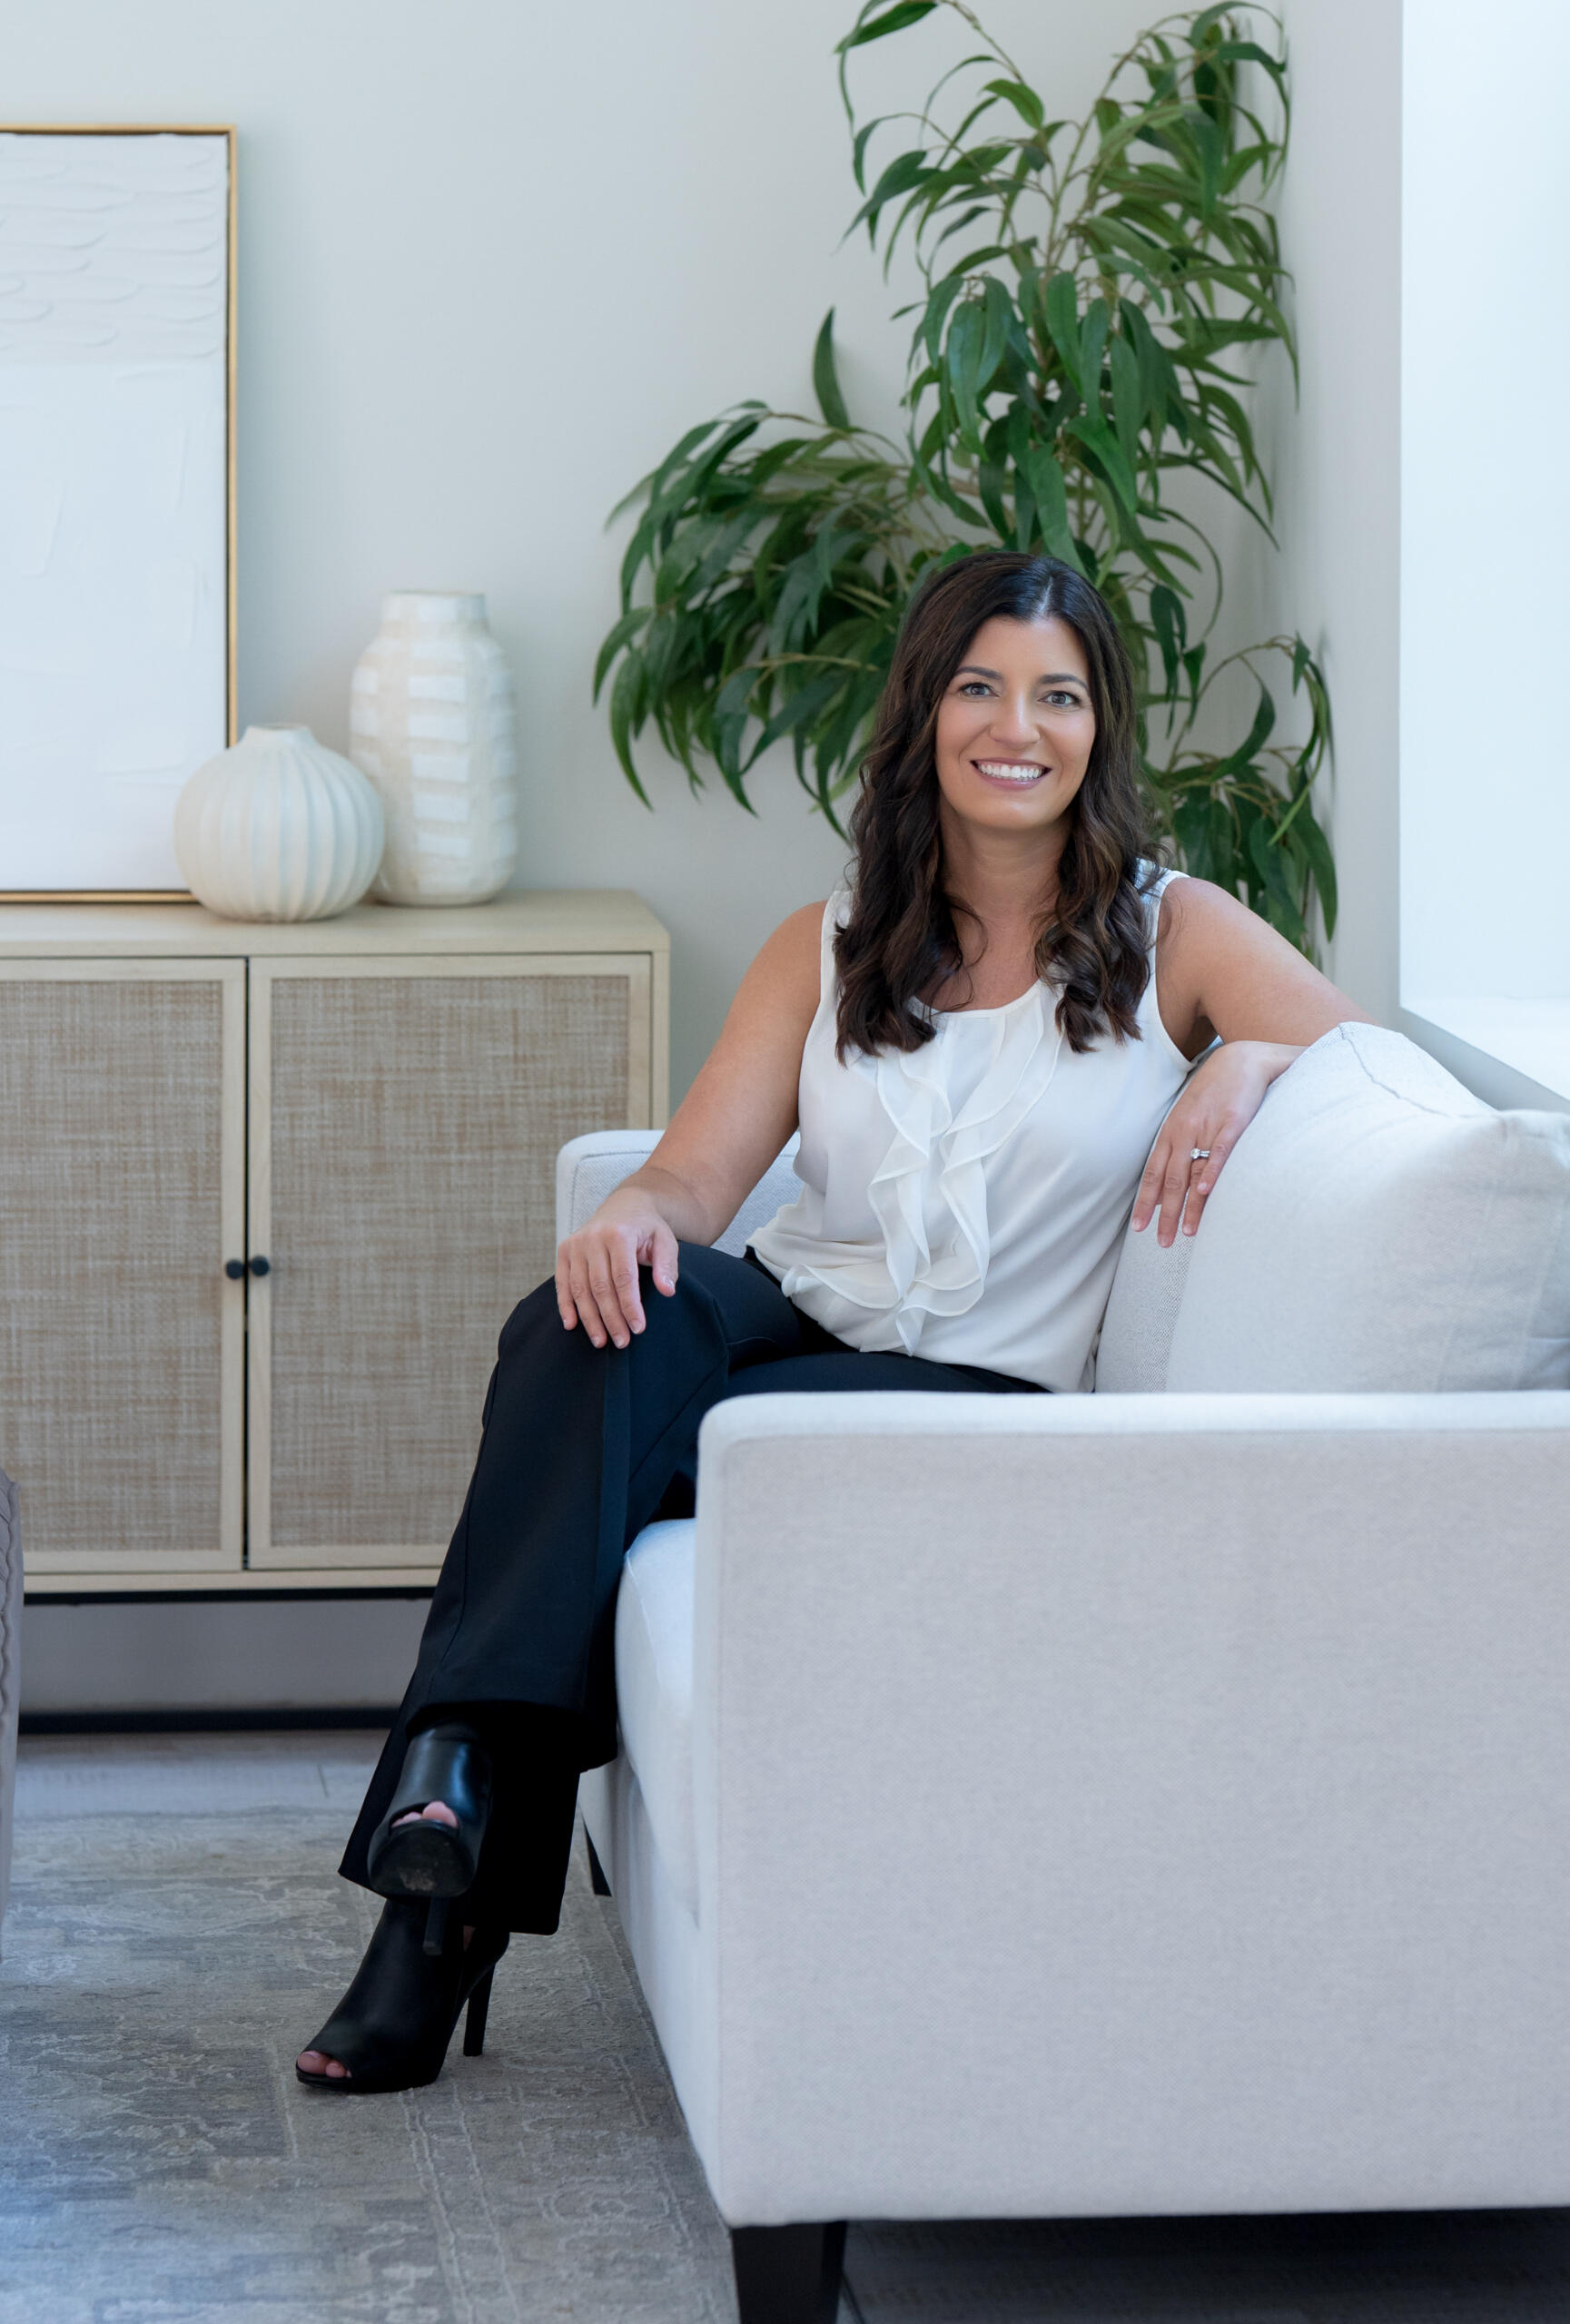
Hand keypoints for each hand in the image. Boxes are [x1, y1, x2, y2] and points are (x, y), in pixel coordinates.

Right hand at [555, 1189, 680, 1349]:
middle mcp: (593, 1237)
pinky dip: (565, 1305)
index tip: (638, 1328)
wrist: (625, 1206)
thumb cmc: (648, 1228)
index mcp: (619, 1233)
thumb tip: (667, 1291)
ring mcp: (576, 1244)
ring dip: (589, 1318)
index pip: (623, 1277)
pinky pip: (562, 1282)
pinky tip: (572, 1325)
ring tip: (601, 1341)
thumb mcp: (666, 1241)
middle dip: (611, 1318)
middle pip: (600, 1286)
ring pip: (579, 1288)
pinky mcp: (564, 1250)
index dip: (630, 1305)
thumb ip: (667, 1265)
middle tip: (621, 1342)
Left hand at [1132, 1040, 1298, 1247]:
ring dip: (1188, 1204)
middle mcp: (1184, 1133)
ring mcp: (1207, 1127)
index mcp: (1172, 1134)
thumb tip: (1170, 1186)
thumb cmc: (1215, 1094)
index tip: (1139, 1228)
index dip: (1145, 1202)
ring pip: (1192, 1172)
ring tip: (1188, 1232)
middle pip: (1170, 1180)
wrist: (1242, 1060)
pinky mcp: (1232, 1123)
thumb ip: (1178, 1150)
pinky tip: (1205, 1191)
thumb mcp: (1190, 1119)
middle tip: (1162, 1242)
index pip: (1153, 1174)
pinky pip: (1219, 1151)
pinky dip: (1211, 1171)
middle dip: (1165, 1214)